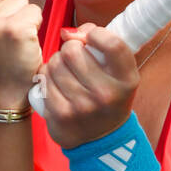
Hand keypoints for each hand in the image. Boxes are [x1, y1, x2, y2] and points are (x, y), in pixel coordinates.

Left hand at [39, 22, 139, 148]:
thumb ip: (102, 44)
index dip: (96, 34)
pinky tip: (56, 85)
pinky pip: (44, 80)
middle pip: (73, 50)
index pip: (112, 44)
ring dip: (56, 63)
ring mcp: (82, 106)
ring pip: (54, 63)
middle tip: (75, 59)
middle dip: (70, 49)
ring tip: (65, 73)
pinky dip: (47, 78)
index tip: (91, 39)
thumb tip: (68, 32)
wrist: (102, 137)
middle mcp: (106, 94)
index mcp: (126, 80)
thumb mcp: (119, 72)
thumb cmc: (109, 95)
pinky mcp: (61, 115)